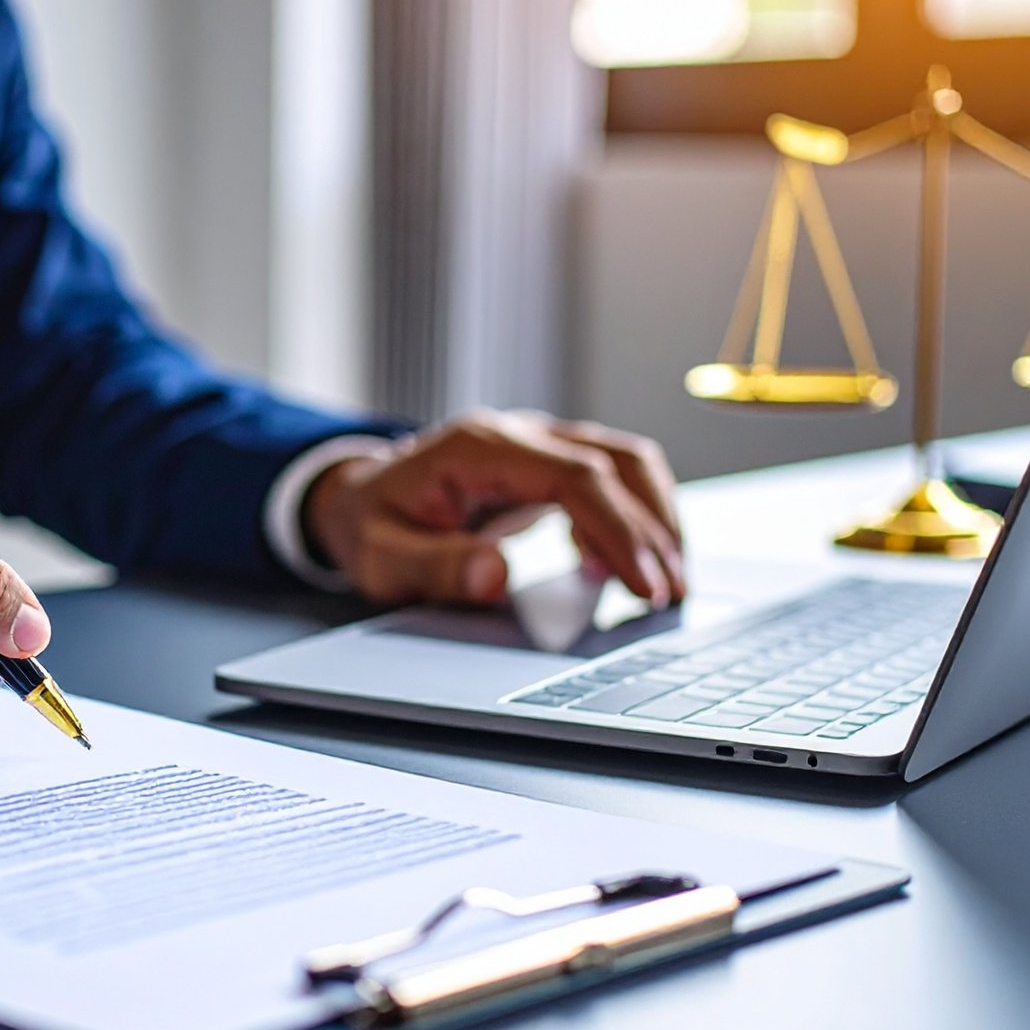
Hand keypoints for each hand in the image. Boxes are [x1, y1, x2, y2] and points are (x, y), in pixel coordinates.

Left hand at [302, 411, 685, 607]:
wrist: (359, 497)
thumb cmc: (371, 526)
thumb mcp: (383, 557)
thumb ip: (437, 566)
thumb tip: (496, 576)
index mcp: (480, 448)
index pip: (574, 476)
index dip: (617, 530)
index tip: (644, 584)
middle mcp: (518, 434)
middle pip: (614, 465)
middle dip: (651, 531)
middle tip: (669, 595)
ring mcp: (538, 443)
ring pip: (624, 463)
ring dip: (655, 519)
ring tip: (667, 584)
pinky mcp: (549, 464)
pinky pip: (611, 478)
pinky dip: (634, 517)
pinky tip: (628, 568)